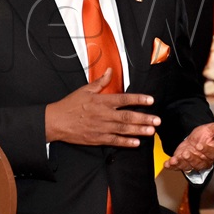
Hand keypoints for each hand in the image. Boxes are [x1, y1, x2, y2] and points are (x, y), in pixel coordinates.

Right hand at [45, 68, 159, 146]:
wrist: (55, 122)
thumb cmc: (70, 105)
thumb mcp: (85, 90)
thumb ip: (100, 82)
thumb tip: (110, 71)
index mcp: (101, 101)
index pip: (123, 99)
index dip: (138, 99)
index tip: (150, 100)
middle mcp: (103, 114)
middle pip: (127, 116)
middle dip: (144, 118)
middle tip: (157, 120)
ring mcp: (101, 128)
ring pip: (123, 129)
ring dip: (138, 130)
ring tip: (151, 131)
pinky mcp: (97, 139)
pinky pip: (114, 141)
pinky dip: (125, 142)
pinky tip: (136, 143)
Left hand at [164, 120, 213, 171]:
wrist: (191, 138)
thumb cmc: (202, 135)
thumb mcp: (211, 128)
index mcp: (213, 153)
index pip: (211, 153)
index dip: (205, 150)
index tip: (200, 145)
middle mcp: (203, 161)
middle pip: (199, 162)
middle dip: (191, 158)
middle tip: (186, 153)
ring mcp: (192, 164)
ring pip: (188, 166)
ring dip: (182, 163)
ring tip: (176, 158)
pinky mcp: (182, 165)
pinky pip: (177, 168)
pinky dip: (172, 166)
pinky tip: (167, 164)